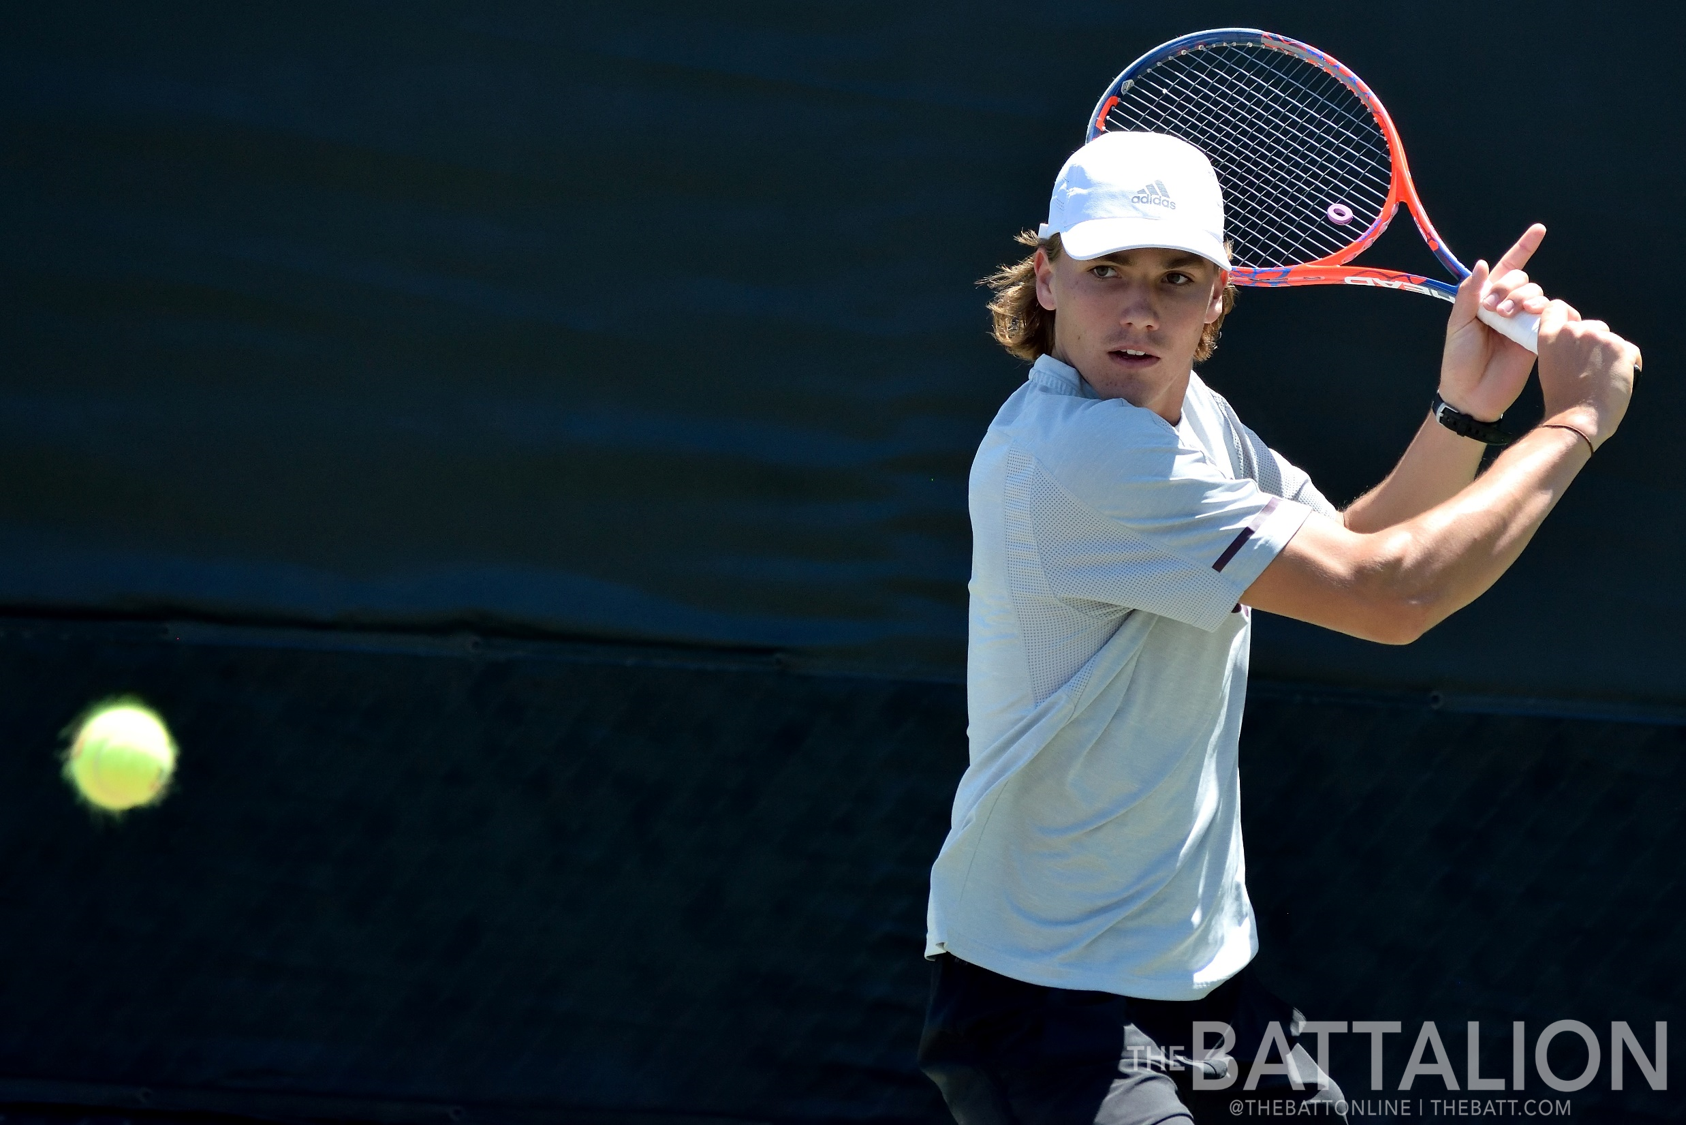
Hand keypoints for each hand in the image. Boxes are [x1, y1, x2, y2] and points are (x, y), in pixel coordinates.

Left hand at [1438, 224, 1548, 420]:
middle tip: (1494, 310)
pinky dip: (1549, 312)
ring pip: (1538, 295)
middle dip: (1510, 288)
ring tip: (1509, 317)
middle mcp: (1508, 308)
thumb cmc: (1459, 361)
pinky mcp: (1538, 338)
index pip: (1507, 269)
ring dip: (1525, 299)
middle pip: (1523, 281)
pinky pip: (1553, 317)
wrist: (1471, 395)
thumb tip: (1482, 264)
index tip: (1539, 230)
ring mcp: (1524, 323)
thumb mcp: (1458, 326)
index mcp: (1486, 301)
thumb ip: (1470, 296)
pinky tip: (1538, 317)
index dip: (1523, 248)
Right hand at [1536, 300, 1639, 450]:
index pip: (1556, 308)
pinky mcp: (1621, 347)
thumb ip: (1561, 349)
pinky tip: (1616, 381)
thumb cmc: (1563, 401)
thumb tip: (1580, 344)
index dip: (1565, 315)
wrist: (1579, 418)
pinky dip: (1627, 365)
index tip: (1571, 327)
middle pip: (1592, 327)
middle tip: (1590, 370)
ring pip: (1611, 340)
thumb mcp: (1550, 367)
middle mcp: (1574, 331)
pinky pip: (1629, 351)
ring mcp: (1599, 337)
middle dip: (1595, 344)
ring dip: (1611, 356)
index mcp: (1550, 337)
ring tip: (1602, 379)